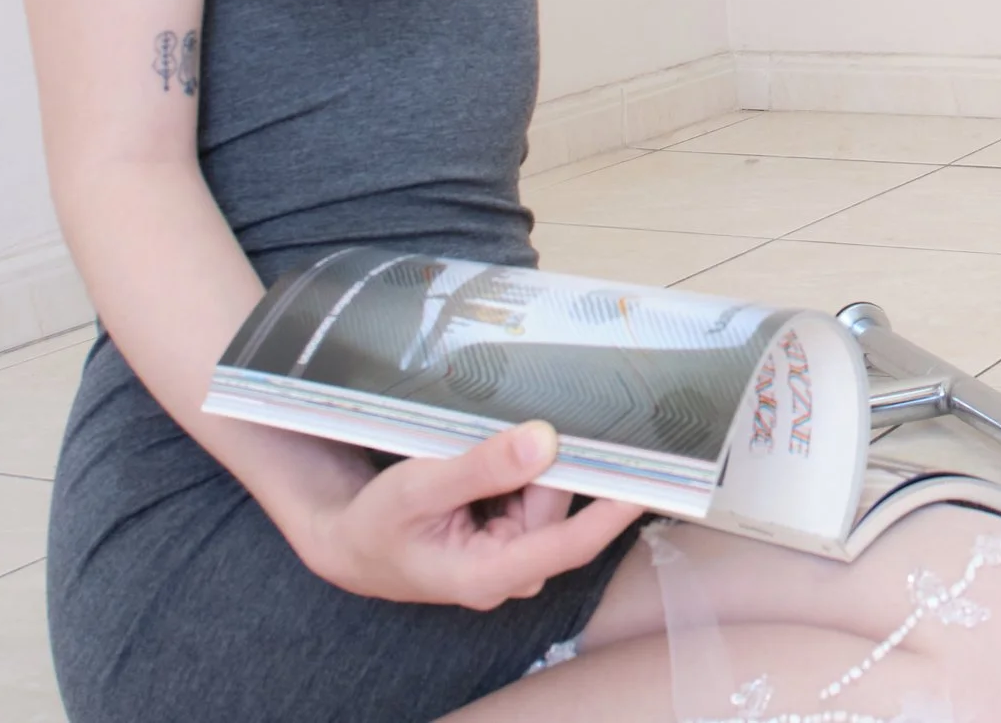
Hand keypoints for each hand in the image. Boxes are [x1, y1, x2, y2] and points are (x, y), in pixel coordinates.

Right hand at [299, 421, 644, 609]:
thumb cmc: (376, 522)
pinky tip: (491, 461)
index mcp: (489, 573)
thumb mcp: (418, 487)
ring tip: (479, 452)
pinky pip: (536, 491)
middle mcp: (513, 570)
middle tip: (507, 429)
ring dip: (527, 463)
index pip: (569, 543)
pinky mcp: (513, 536)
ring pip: (548, 492)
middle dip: (543, 462)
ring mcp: (514, 554)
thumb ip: (480, 467)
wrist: (350, 541)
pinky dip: (521, 469)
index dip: (613, 510)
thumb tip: (544, 441)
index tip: (650, 479)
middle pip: (558, 504)